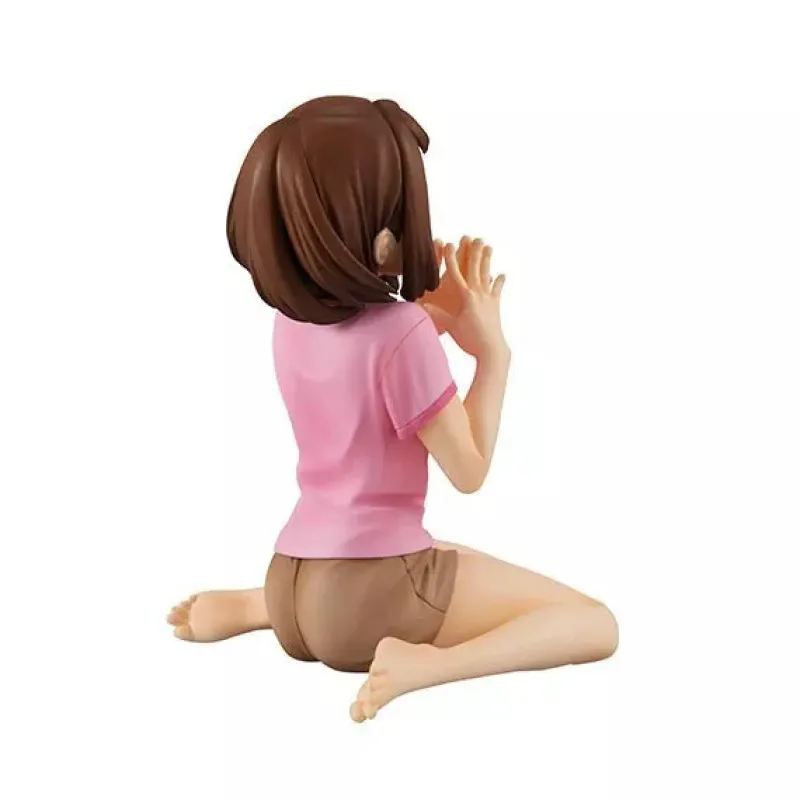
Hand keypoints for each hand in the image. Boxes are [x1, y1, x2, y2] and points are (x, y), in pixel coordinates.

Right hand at [425, 239, 507, 358]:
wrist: (492, 350)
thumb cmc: (470, 339)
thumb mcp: (451, 327)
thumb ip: (438, 315)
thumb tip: (422, 306)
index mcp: (466, 297)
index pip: (456, 273)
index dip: (451, 258)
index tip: (448, 244)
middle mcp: (479, 294)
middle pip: (475, 268)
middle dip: (472, 252)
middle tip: (473, 237)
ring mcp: (489, 299)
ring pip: (487, 274)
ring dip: (487, 259)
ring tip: (488, 246)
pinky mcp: (495, 306)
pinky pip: (497, 290)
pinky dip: (498, 282)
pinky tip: (501, 274)